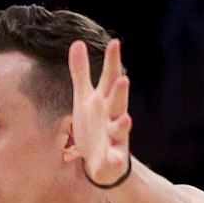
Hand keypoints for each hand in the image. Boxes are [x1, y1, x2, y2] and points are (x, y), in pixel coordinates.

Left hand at [64, 38, 131, 187]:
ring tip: (125, 119)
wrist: (102, 160)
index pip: (110, 78)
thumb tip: (77, 42)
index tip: (115, 43)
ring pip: (121, 129)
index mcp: (105, 101)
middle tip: (122, 80)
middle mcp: (114, 116)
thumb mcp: (85, 98)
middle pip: (118, 102)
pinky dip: (115, 158)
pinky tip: (114, 158)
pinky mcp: (113, 158)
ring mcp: (115, 137)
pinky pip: (115, 158)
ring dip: (123, 124)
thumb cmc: (94, 125)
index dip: (112, 62)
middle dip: (120, 93)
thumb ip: (81, 72)